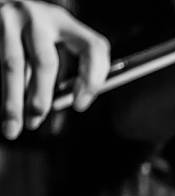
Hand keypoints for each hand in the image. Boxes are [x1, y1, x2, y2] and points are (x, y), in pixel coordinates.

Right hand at [0, 0, 110, 138]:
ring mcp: (8, 20)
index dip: (92, 80)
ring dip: (13, 101)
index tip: (80, 105)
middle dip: (41, 96)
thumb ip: (62, 63)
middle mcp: (37, 17)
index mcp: (64, 20)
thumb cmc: (27, 28)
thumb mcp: (49, 37)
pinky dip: (2, 89)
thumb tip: (69, 101)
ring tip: (13, 126)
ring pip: (13, 66)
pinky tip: (3, 107)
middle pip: (45, 62)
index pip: (92, 48)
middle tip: (37, 119)